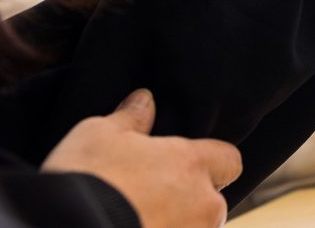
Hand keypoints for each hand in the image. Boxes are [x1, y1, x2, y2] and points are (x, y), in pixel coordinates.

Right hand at [42, 89, 241, 227]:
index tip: (185, 164)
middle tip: (151, 198)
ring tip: (135, 219)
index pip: (230, 160)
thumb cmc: (85, 179)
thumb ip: (130, 118)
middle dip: (190, 202)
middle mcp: (201, 205)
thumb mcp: (99, 135)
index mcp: (192, 165)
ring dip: (175, 225)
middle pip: (213, 203)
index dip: (212, 162)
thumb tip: (144, 99)